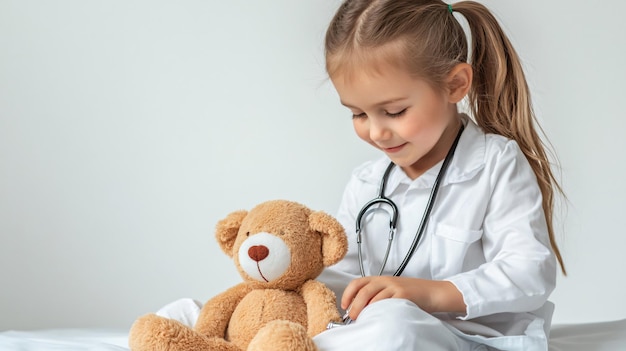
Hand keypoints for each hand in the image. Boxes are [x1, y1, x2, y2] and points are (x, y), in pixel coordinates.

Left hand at [341, 276, 465, 320]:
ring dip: (365, 310)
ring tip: (364, 319)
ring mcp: (395, 287)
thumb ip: (377, 295)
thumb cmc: (413, 294)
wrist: (433, 292)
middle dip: (354, 305)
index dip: (348, 294)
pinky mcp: (404, 296)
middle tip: (353, 316)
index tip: (344, 305)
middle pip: (363, 291)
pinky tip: (379, 317)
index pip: (358, 282)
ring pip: (373, 297)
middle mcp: (386, 281)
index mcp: (381, 279)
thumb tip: (360, 309)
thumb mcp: (392, 289)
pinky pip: (387, 303)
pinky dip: (379, 311)